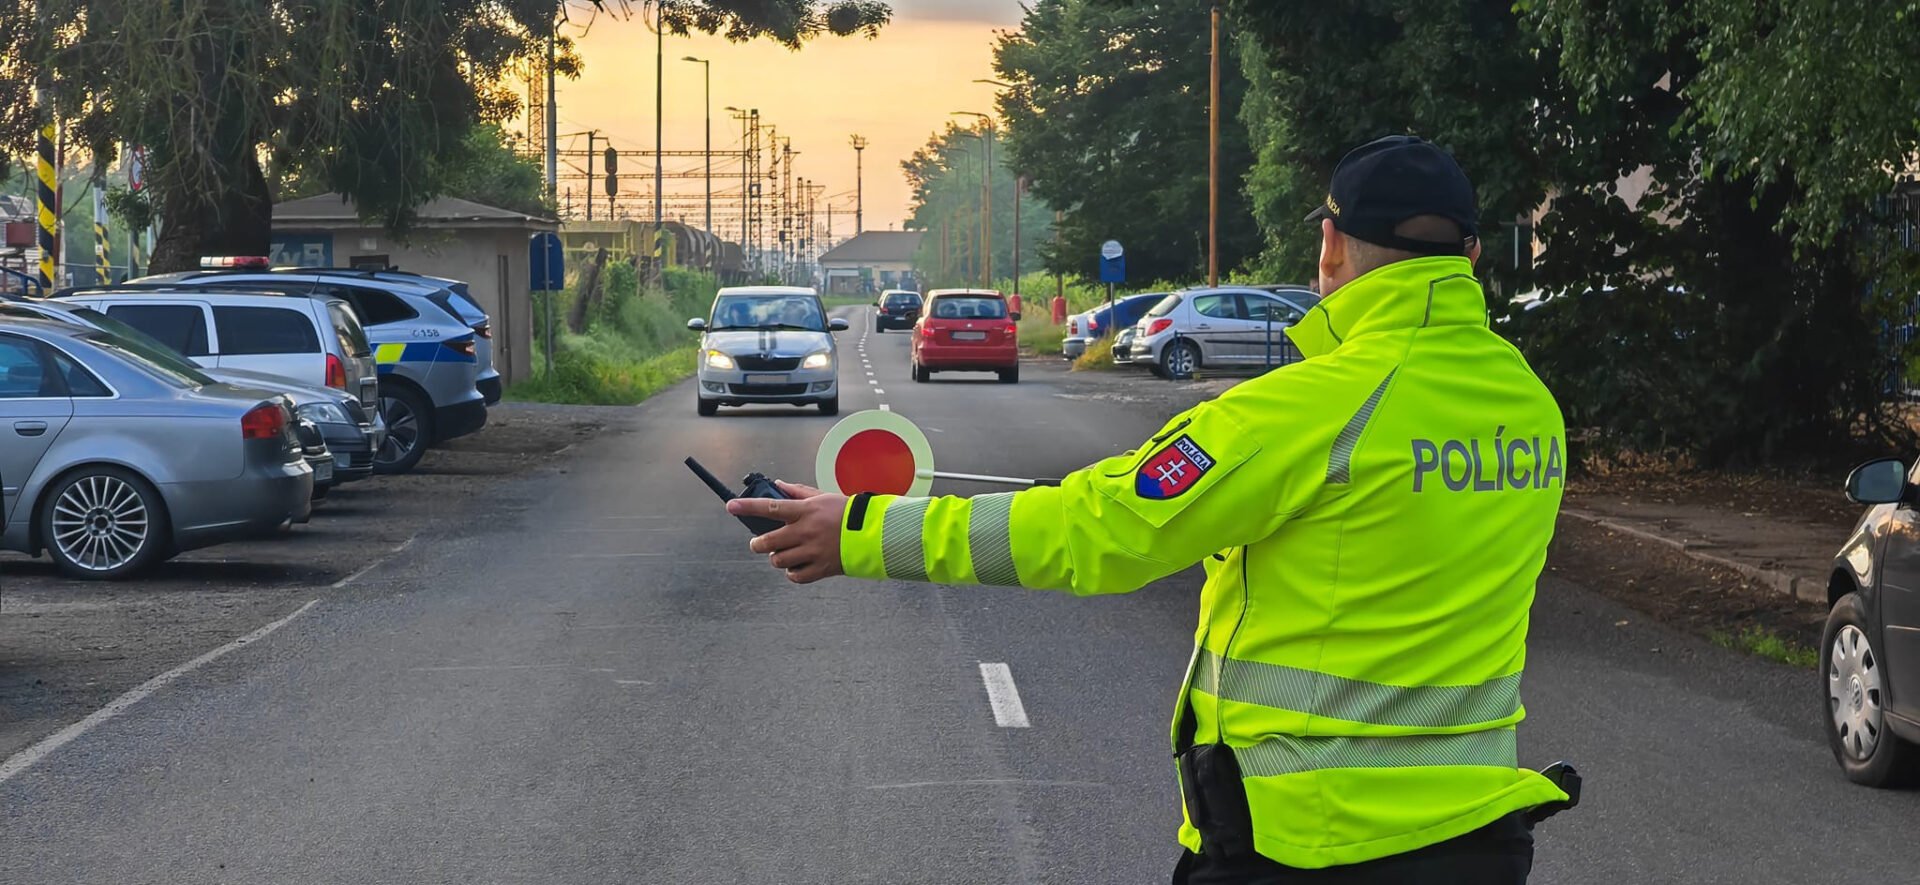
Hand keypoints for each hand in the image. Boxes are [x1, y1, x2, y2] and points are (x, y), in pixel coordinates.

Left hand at [727, 480, 848, 583]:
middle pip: (768, 542)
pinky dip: (792, 572)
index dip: (748, 507)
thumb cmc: (846, 513)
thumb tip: (778, 485)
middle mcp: (806, 532)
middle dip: (758, 544)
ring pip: (779, 560)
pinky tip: (796, 566)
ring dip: (776, 557)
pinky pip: (795, 576)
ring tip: (783, 553)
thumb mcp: (822, 497)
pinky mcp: (821, 568)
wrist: (873, 534)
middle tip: (759, 543)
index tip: (731, 506)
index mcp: (805, 512)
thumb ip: (798, 492)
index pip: (770, 508)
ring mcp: (813, 552)